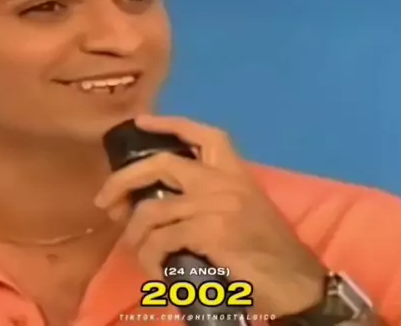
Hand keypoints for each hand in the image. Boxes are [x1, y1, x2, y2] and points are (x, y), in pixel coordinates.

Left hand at [95, 115, 326, 317]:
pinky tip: (154, 270)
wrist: (294, 279)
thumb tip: (159, 202)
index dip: (169, 124)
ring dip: (136, 234)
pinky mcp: (210, 231)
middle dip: (125, 179)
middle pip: (162, 163)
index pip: (201, 134)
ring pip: (153, 209)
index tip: (141, 121)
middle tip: (106, 200)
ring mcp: (215, 203)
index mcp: (234, 170)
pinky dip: (149, 257)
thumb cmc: (267, 245)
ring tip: (136, 249)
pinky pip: (161, 239)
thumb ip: (209, 197)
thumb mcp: (242, 208)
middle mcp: (223, 180)